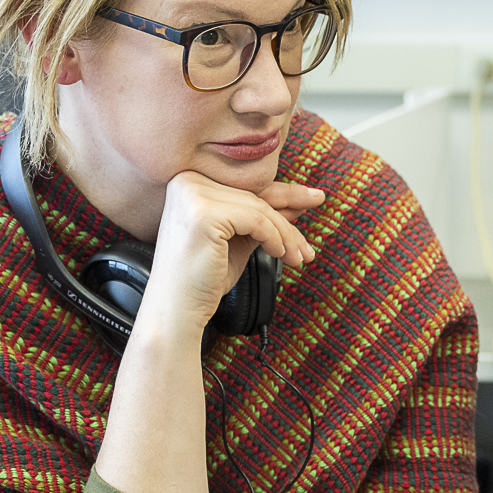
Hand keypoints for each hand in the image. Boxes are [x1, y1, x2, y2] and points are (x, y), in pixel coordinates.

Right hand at [141, 171, 321, 327]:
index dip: (285, 196)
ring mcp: (193, 195)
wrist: (177, 310)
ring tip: (298, 257)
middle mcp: (187, 182)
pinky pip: (256, 219)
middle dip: (289, 220)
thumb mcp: (240, 240)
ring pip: (260, 208)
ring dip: (286, 235)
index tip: (315, 198)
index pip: (247, 188)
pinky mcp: (204, 212)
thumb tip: (298, 201)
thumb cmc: (204, 279)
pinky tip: (279, 255)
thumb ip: (264, 218)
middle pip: (255, 196)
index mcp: (189, 183)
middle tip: (311, 241)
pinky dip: (274, 238)